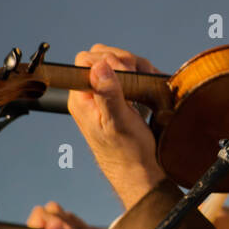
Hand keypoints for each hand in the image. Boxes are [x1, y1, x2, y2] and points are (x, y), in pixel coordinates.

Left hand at [68, 44, 167, 209]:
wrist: (138, 171)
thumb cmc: (127, 152)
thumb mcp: (118, 122)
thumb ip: (108, 94)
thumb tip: (100, 66)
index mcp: (81, 98)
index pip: (85, 60)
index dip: (108, 61)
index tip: (126, 75)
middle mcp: (90, 94)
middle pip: (101, 56)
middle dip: (123, 61)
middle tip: (136, 80)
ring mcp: (104, 95)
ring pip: (116, 63)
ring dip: (135, 68)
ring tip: (143, 86)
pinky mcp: (119, 98)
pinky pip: (127, 74)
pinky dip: (140, 75)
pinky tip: (146, 90)